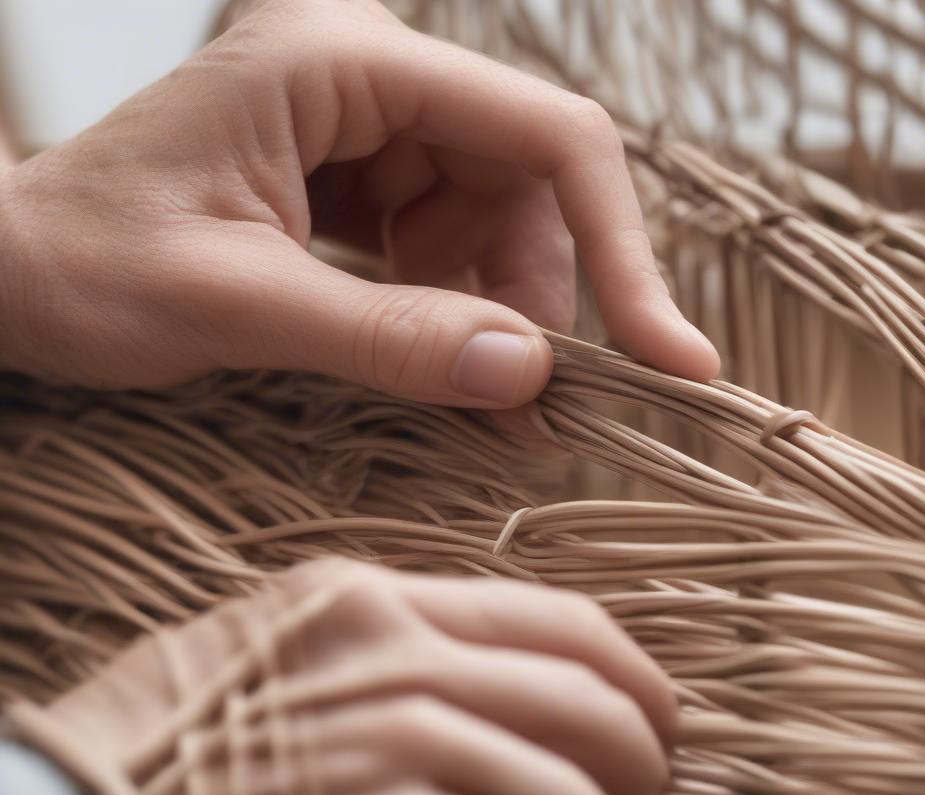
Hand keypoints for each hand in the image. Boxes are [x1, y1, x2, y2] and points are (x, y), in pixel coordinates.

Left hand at [0, 0, 717, 399]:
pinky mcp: (357, 194)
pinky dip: (458, 323)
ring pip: (494, 233)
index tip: (668, 357)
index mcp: (344, 61)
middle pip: (526, 192)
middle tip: (540, 415)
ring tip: (487, 411)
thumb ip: (385, 335)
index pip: (542, 137)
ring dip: (500, 325)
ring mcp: (366, 140)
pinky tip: (444, 374)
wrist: (1, 277)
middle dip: (546, 307)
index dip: (620, 250)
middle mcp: (371, 84)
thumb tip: (531, 375)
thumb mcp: (233, 304)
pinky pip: (446, 257)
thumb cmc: (78, 265)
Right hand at [36, 558, 676, 794]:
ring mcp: (398, 743)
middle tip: (653, 782)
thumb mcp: (283, 639)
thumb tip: (481, 683)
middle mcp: (400, 658)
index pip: (548, 616)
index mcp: (377, 599)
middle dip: (638, 743)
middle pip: (576, 692)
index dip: (624, 665)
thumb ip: (385, 645)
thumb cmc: (176, 728)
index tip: (652, 705)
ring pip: (562, 782)